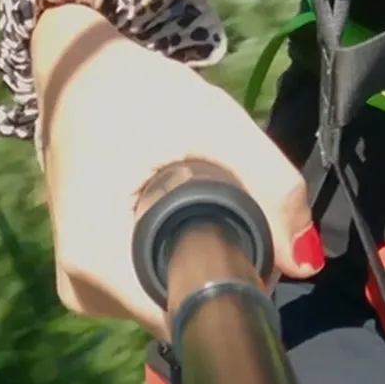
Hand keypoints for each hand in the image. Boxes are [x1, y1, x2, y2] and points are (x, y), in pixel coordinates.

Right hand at [38, 11, 322, 340]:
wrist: (78, 73)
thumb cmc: (137, 92)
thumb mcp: (213, 122)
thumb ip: (269, 182)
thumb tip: (306, 260)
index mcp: (95, 257)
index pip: (184, 310)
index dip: (237, 283)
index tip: (263, 241)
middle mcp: (81, 289)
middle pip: (178, 305)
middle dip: (223, 263)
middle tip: (238, 200)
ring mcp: (80, 287)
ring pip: (167, 297)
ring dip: (200, 256)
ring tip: (204, 192)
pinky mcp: (87, 277)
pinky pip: (149, 285)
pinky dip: (176, 253)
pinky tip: (181, 207)